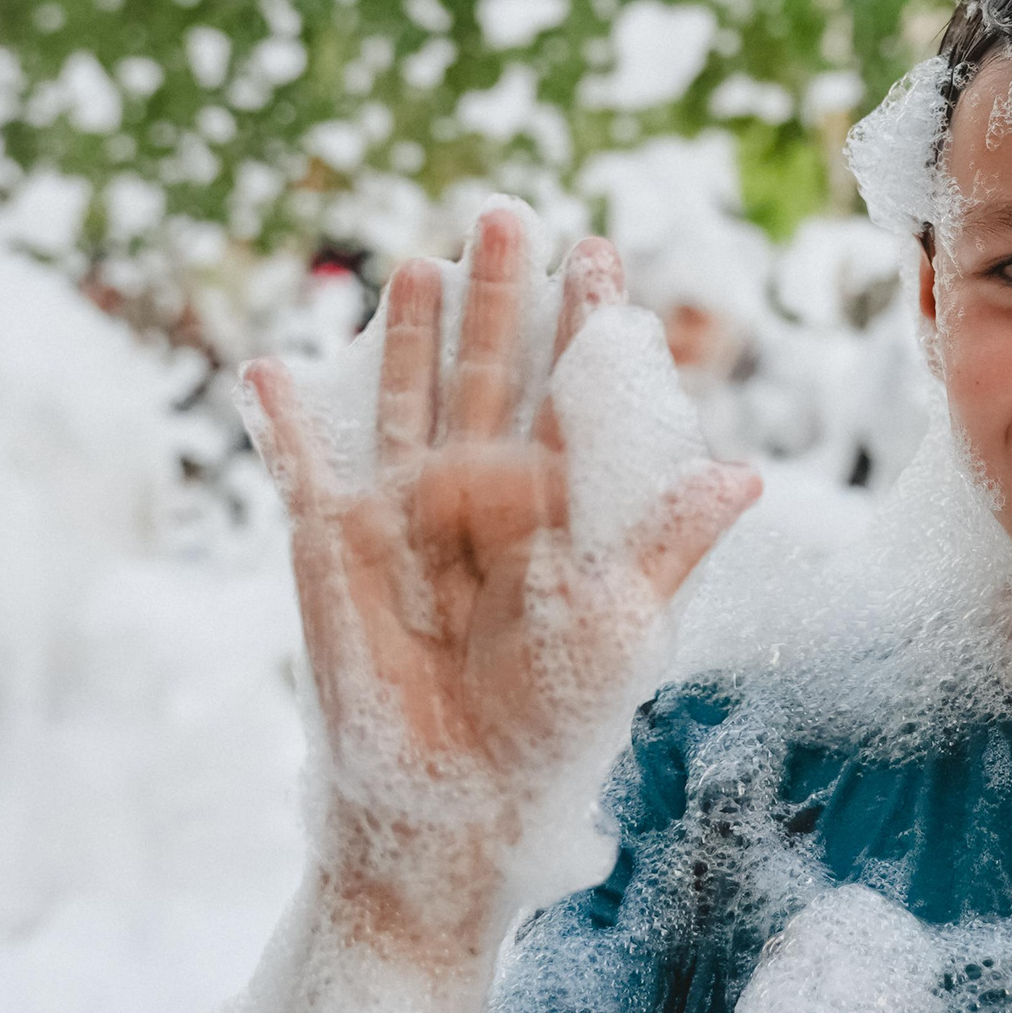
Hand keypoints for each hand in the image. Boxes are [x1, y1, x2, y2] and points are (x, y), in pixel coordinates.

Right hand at [243, 208, 757, 936]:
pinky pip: (304, 472)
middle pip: (491, 377)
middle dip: (502, 300)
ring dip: (413, 335)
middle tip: (510, 214)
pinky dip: (284, 421)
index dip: (583, 328)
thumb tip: (744, 473)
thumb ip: (669, 542)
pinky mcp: (334, 548)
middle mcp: (480, 499)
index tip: (601, 253)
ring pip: (409, 402)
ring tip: (424, 260)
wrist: (460, 798)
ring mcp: (405, 516)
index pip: (569, 396)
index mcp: (553, 509)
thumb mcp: (622, 624)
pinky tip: (267, 364)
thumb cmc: (551, 721)